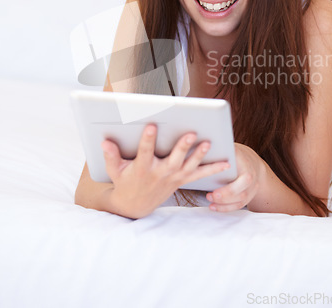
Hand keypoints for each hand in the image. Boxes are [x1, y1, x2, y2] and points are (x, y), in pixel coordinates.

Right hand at [101, 124, 230, 218]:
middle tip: (190, 133)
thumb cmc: (124, 182)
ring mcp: (173, 178)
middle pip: (173, 159)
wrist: (135, 206)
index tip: (150, 125)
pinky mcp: (181, 180)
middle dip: (182, 147)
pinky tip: (226, 162)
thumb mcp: (114, 171)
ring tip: (208, 143)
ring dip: (199, 155)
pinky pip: (199, 175)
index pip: (144, 152)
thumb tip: (104, 142)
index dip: (148, 139)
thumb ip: (111, 156)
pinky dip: (213, 169)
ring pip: (189, 166)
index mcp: (142, 168)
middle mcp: (160, 173)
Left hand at [206, 143, 263, 211]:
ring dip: (224, 202)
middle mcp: (252, 174)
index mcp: (245, 161)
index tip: (215, 175)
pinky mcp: (248, 196)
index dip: (230, 173)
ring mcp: (252, 187)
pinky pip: (238, 205)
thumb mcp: (229, 149)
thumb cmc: (234, 155)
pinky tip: (213, 207)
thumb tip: (200, 147)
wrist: (251, 163)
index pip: (239, 165)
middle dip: (227, 192)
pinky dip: (225, 208)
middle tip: (210, 194)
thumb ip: (220, 149)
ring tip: (209, 198)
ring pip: (241, 198)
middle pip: (244, 185)